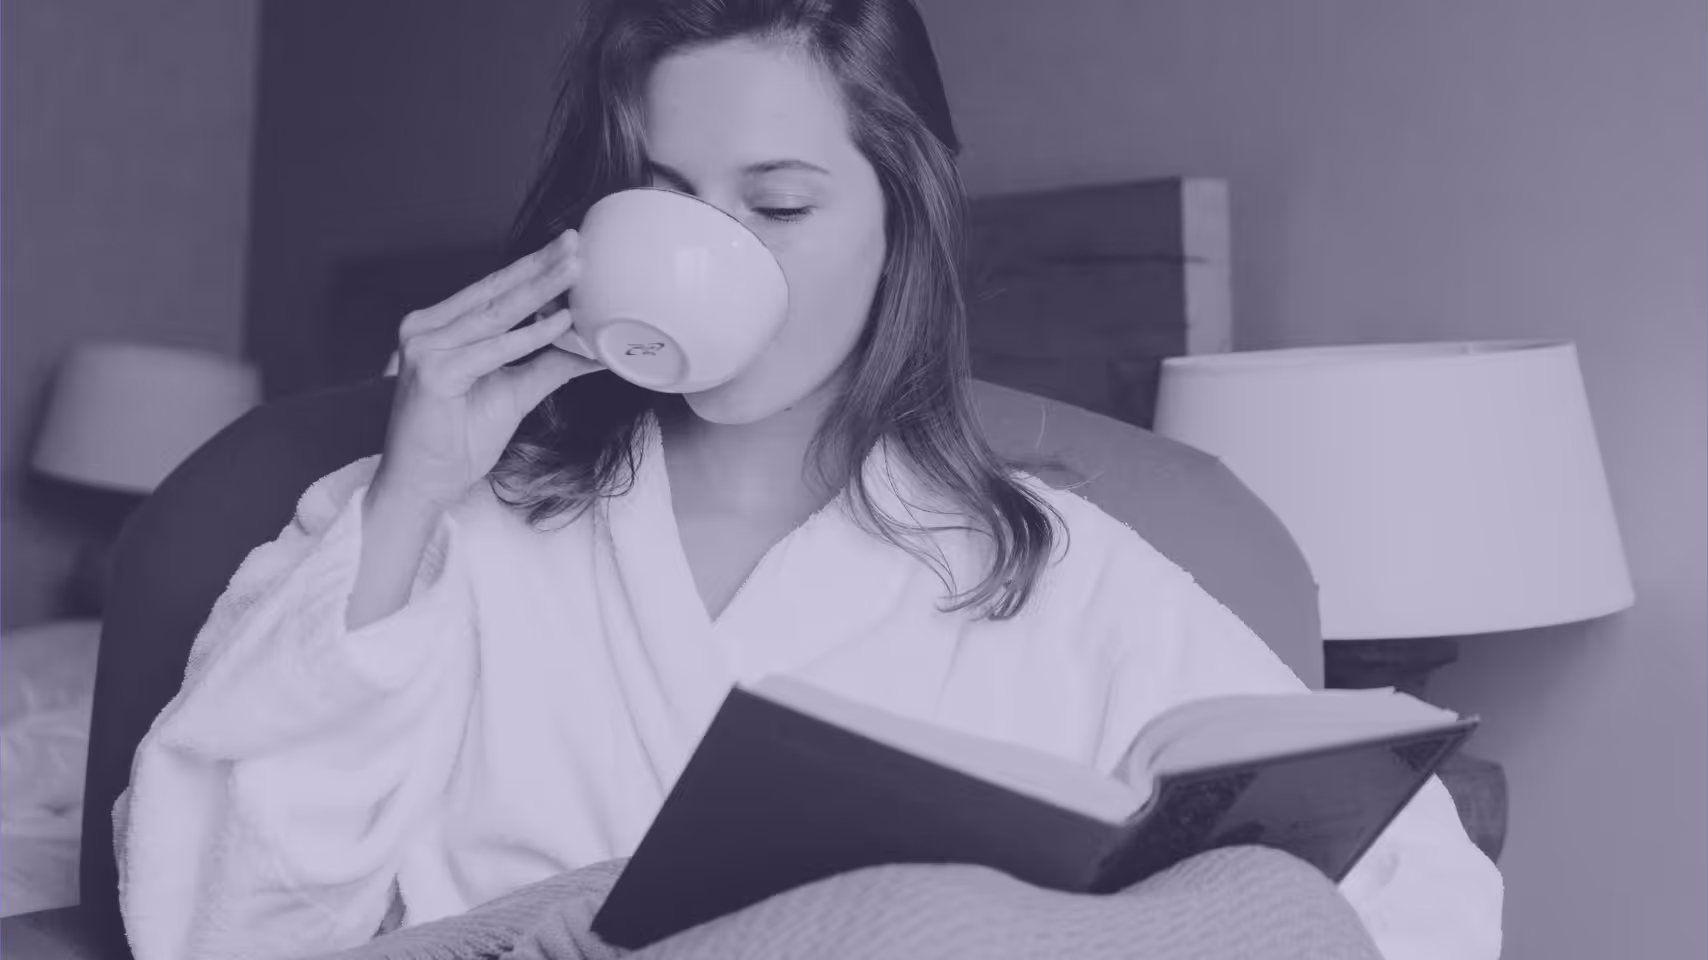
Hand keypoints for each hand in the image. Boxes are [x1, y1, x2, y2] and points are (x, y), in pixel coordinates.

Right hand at [369, 230, 599, 515]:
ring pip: (497, 313)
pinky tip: (561, 323)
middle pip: (495, 292)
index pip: (493, 291)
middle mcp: (426, 330)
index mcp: (438, 328)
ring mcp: (426, 349)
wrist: (422, 484)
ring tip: (575, 270)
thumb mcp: (513, 393)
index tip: (567, 251)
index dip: (531, 270)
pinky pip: (494, 350)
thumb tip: (589, 349)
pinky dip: (530, 336)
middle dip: (539, 266)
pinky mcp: (434, 373)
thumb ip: (547, 365)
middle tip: (576, 243)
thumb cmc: (455, 442)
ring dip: (540, 290)